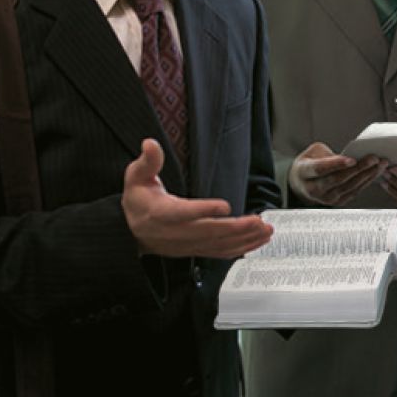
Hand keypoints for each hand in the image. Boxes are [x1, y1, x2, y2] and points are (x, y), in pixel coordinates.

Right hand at [122, 139, 273, 257]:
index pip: (183, 213)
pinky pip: (221, 252)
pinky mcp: (195, 250)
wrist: (130, 231)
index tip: (224, 206)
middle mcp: (176, 233)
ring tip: (265, 230)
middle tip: (257, 221)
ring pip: (218, 245)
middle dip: (236, 228)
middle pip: (208, 233)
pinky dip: (241, 248)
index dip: (203, 211)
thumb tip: (150, 144)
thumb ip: (147, 161)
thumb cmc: (137, 201)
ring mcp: (187, 244)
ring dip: (245, 239)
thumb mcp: (136, 177)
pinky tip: (257, 241)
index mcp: (160, 213)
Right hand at [288, 142, 385, 205]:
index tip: (351, 159)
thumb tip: (352, 155)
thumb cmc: (310, 162)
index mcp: (304, 172)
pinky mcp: (336, 202)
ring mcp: (325, 198)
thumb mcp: (314, 152)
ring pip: (349, 187)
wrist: (302, 182)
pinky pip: (354, 192)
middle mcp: (313, 188)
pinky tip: (375, 172)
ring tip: (380, 164)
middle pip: (338, 179)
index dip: (336, 164)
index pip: (320, 169)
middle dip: (358, 169)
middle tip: (373, 158)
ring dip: (367, 175)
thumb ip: (330, 154)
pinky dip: (366, 182)